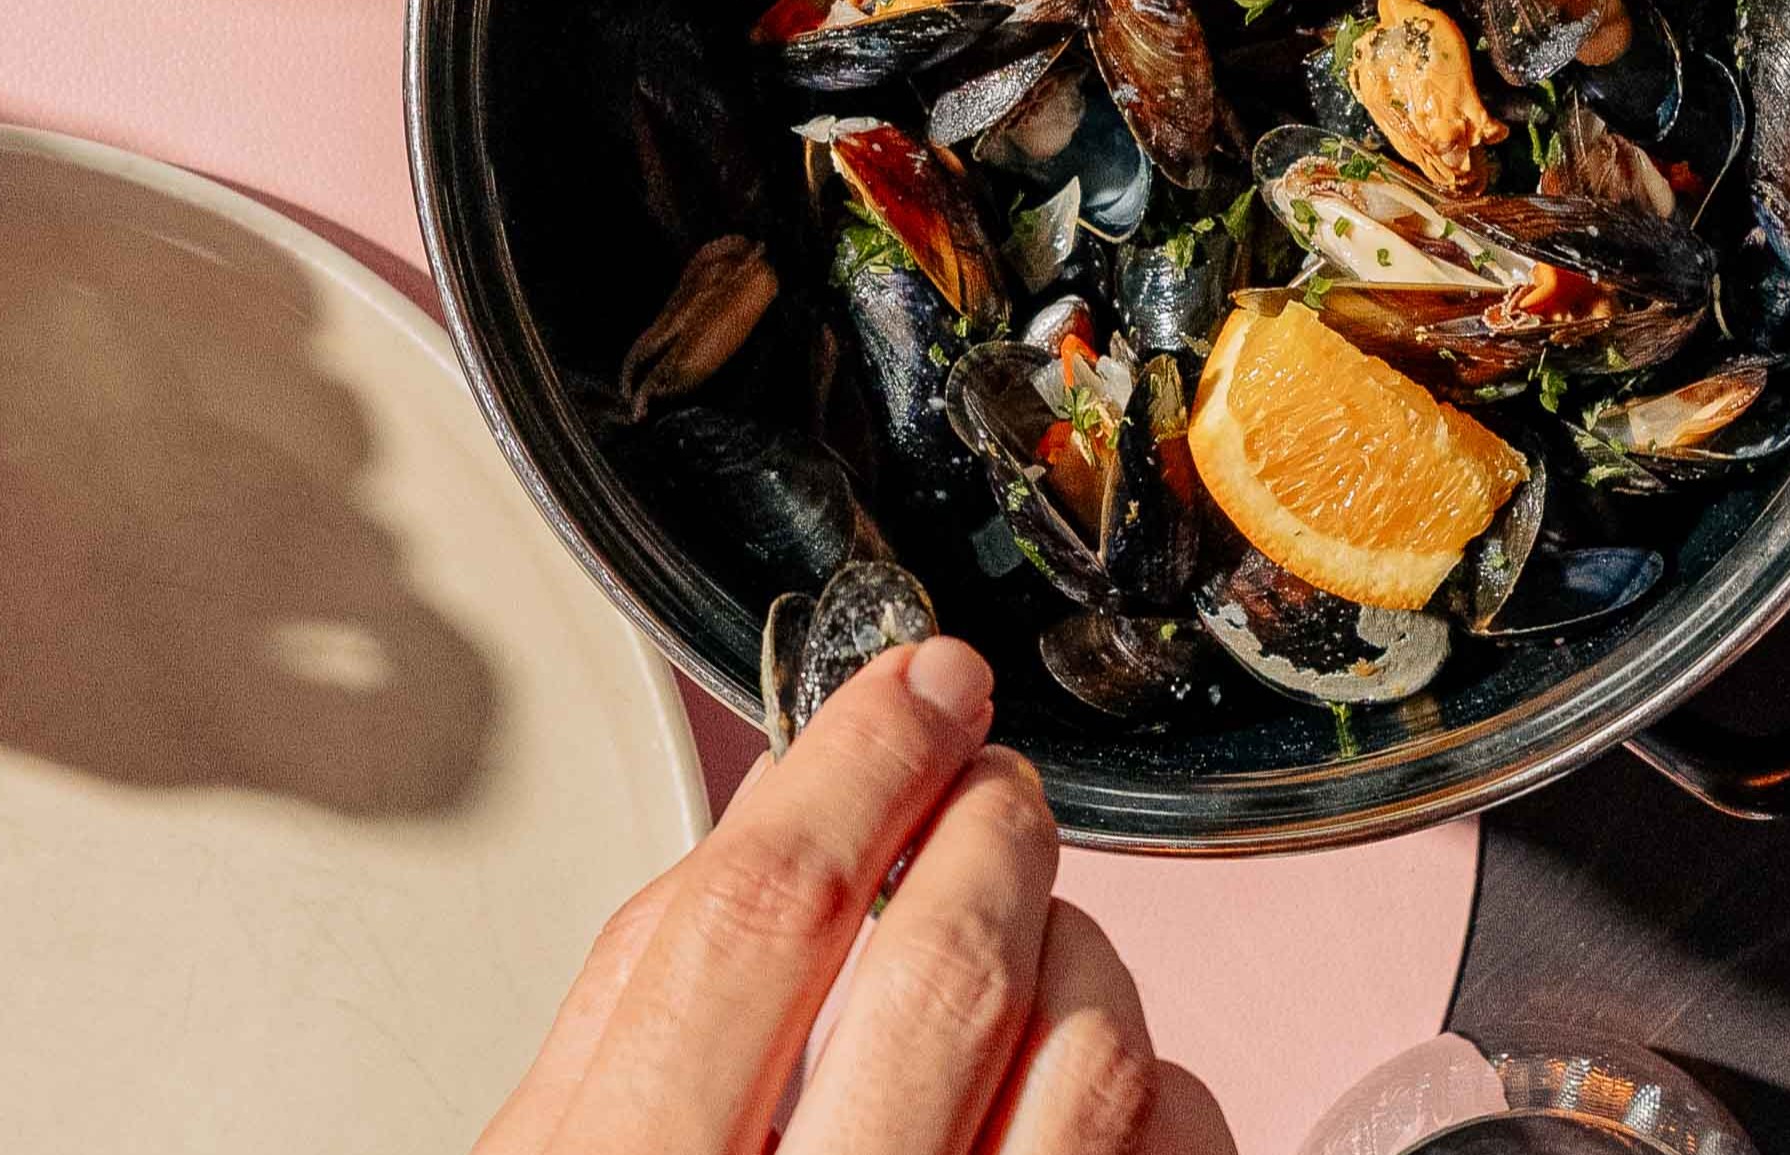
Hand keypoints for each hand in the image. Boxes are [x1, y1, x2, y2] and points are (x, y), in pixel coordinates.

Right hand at [481, 636, 1236, 1154]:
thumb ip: (626, 1028)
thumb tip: (773, 839)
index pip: (753, 921)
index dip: (854, 764)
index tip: (912, 685)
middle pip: (944, 974)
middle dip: (990, 828)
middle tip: (992, 776)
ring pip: (1088, 1072)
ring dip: (1087, 956)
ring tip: (1045, 927)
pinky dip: (1163, 1103)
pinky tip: (1115, 1086)